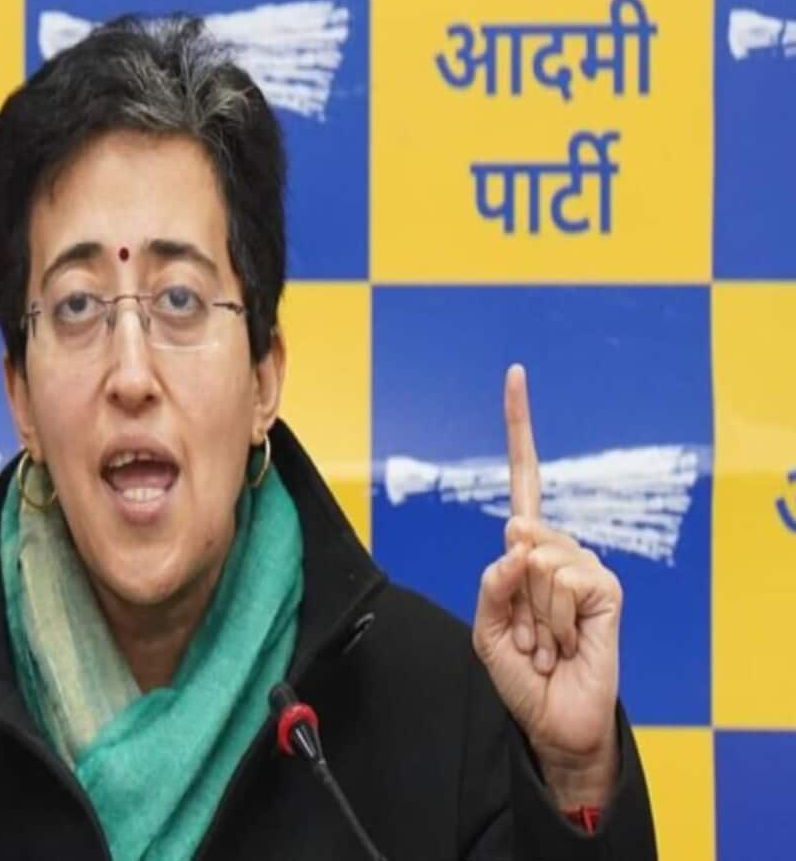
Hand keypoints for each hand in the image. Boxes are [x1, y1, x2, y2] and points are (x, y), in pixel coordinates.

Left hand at [472, 364, 622, 807]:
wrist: (553, 718)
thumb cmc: (520, 671)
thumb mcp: (486, 626)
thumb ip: (492, 581)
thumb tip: (518, 543)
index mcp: (525, 550)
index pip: (523, 481)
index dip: (519, 430)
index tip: (515, 374)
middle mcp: (557, 550)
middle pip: (517, 539)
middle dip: (510, 598)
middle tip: (529, 635)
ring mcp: (585, 567)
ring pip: (537, 563)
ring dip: (532, 616)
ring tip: (547, 642)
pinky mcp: (608, 590)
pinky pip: (564, 581)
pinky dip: (555, 621)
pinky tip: (568, 642)